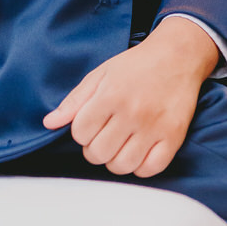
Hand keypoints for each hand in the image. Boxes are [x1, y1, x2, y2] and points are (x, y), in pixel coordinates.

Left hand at [42, 16, 218, 177]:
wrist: (177, 56)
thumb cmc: (135, 65)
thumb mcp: (100, 74)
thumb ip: (74, 100)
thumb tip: (49, 123)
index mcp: (110, 94)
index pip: (80, 133)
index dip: (81, 132)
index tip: (91, 124)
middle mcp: (132, 112)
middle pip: (99, 154)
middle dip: (95, 149)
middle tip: (104, 135)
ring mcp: (154, 127)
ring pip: (122, 166)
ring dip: (115, 160)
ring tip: (120, 143)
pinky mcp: (173, 137)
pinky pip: (150, 169)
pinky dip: (140, 166)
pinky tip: (138, 150)